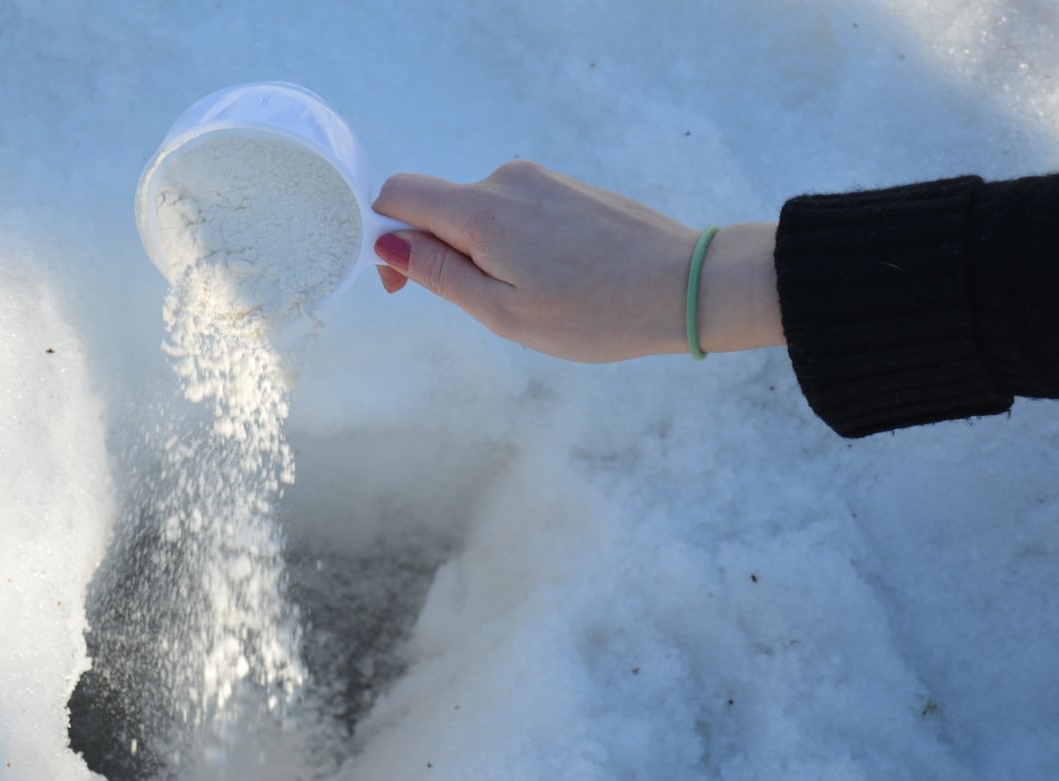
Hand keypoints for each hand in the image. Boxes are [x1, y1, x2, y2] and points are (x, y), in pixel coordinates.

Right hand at [372, 160, 782, 362]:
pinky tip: (553, 279)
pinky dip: (511, 244)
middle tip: (483, 305)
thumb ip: (438, 273)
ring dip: (480, 253)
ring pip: (477, 212)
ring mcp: (539, 179)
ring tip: (530, 297)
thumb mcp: (503, 313)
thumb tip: (387, 243)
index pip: (398, 194)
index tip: (406, 284)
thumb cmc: (595, 313)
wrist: (684, 286)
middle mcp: (506, 179)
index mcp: (481, 210)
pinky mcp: (565, 187)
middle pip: (437, 205)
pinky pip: (512, 211)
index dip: (384, 236)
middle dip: (437, 253)